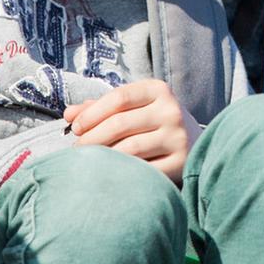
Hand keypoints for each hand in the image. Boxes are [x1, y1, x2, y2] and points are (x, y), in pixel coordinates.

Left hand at [65, 79, 196, 181]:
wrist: (195, 143)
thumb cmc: (152, 123)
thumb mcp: (132, 107)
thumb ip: (100, 108)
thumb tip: (68, 114)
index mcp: (158, 90)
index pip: (119, 97)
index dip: (92, 113)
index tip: (75, 129)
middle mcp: (171, 110)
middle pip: (121, 123)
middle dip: (92, 138)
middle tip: (77, 151)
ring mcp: (178, 137)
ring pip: (130, 148)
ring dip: (103, 157)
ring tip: (90, 162)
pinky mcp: (181, 162)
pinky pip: (144, 170)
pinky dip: (123, 172)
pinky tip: (112, 174)